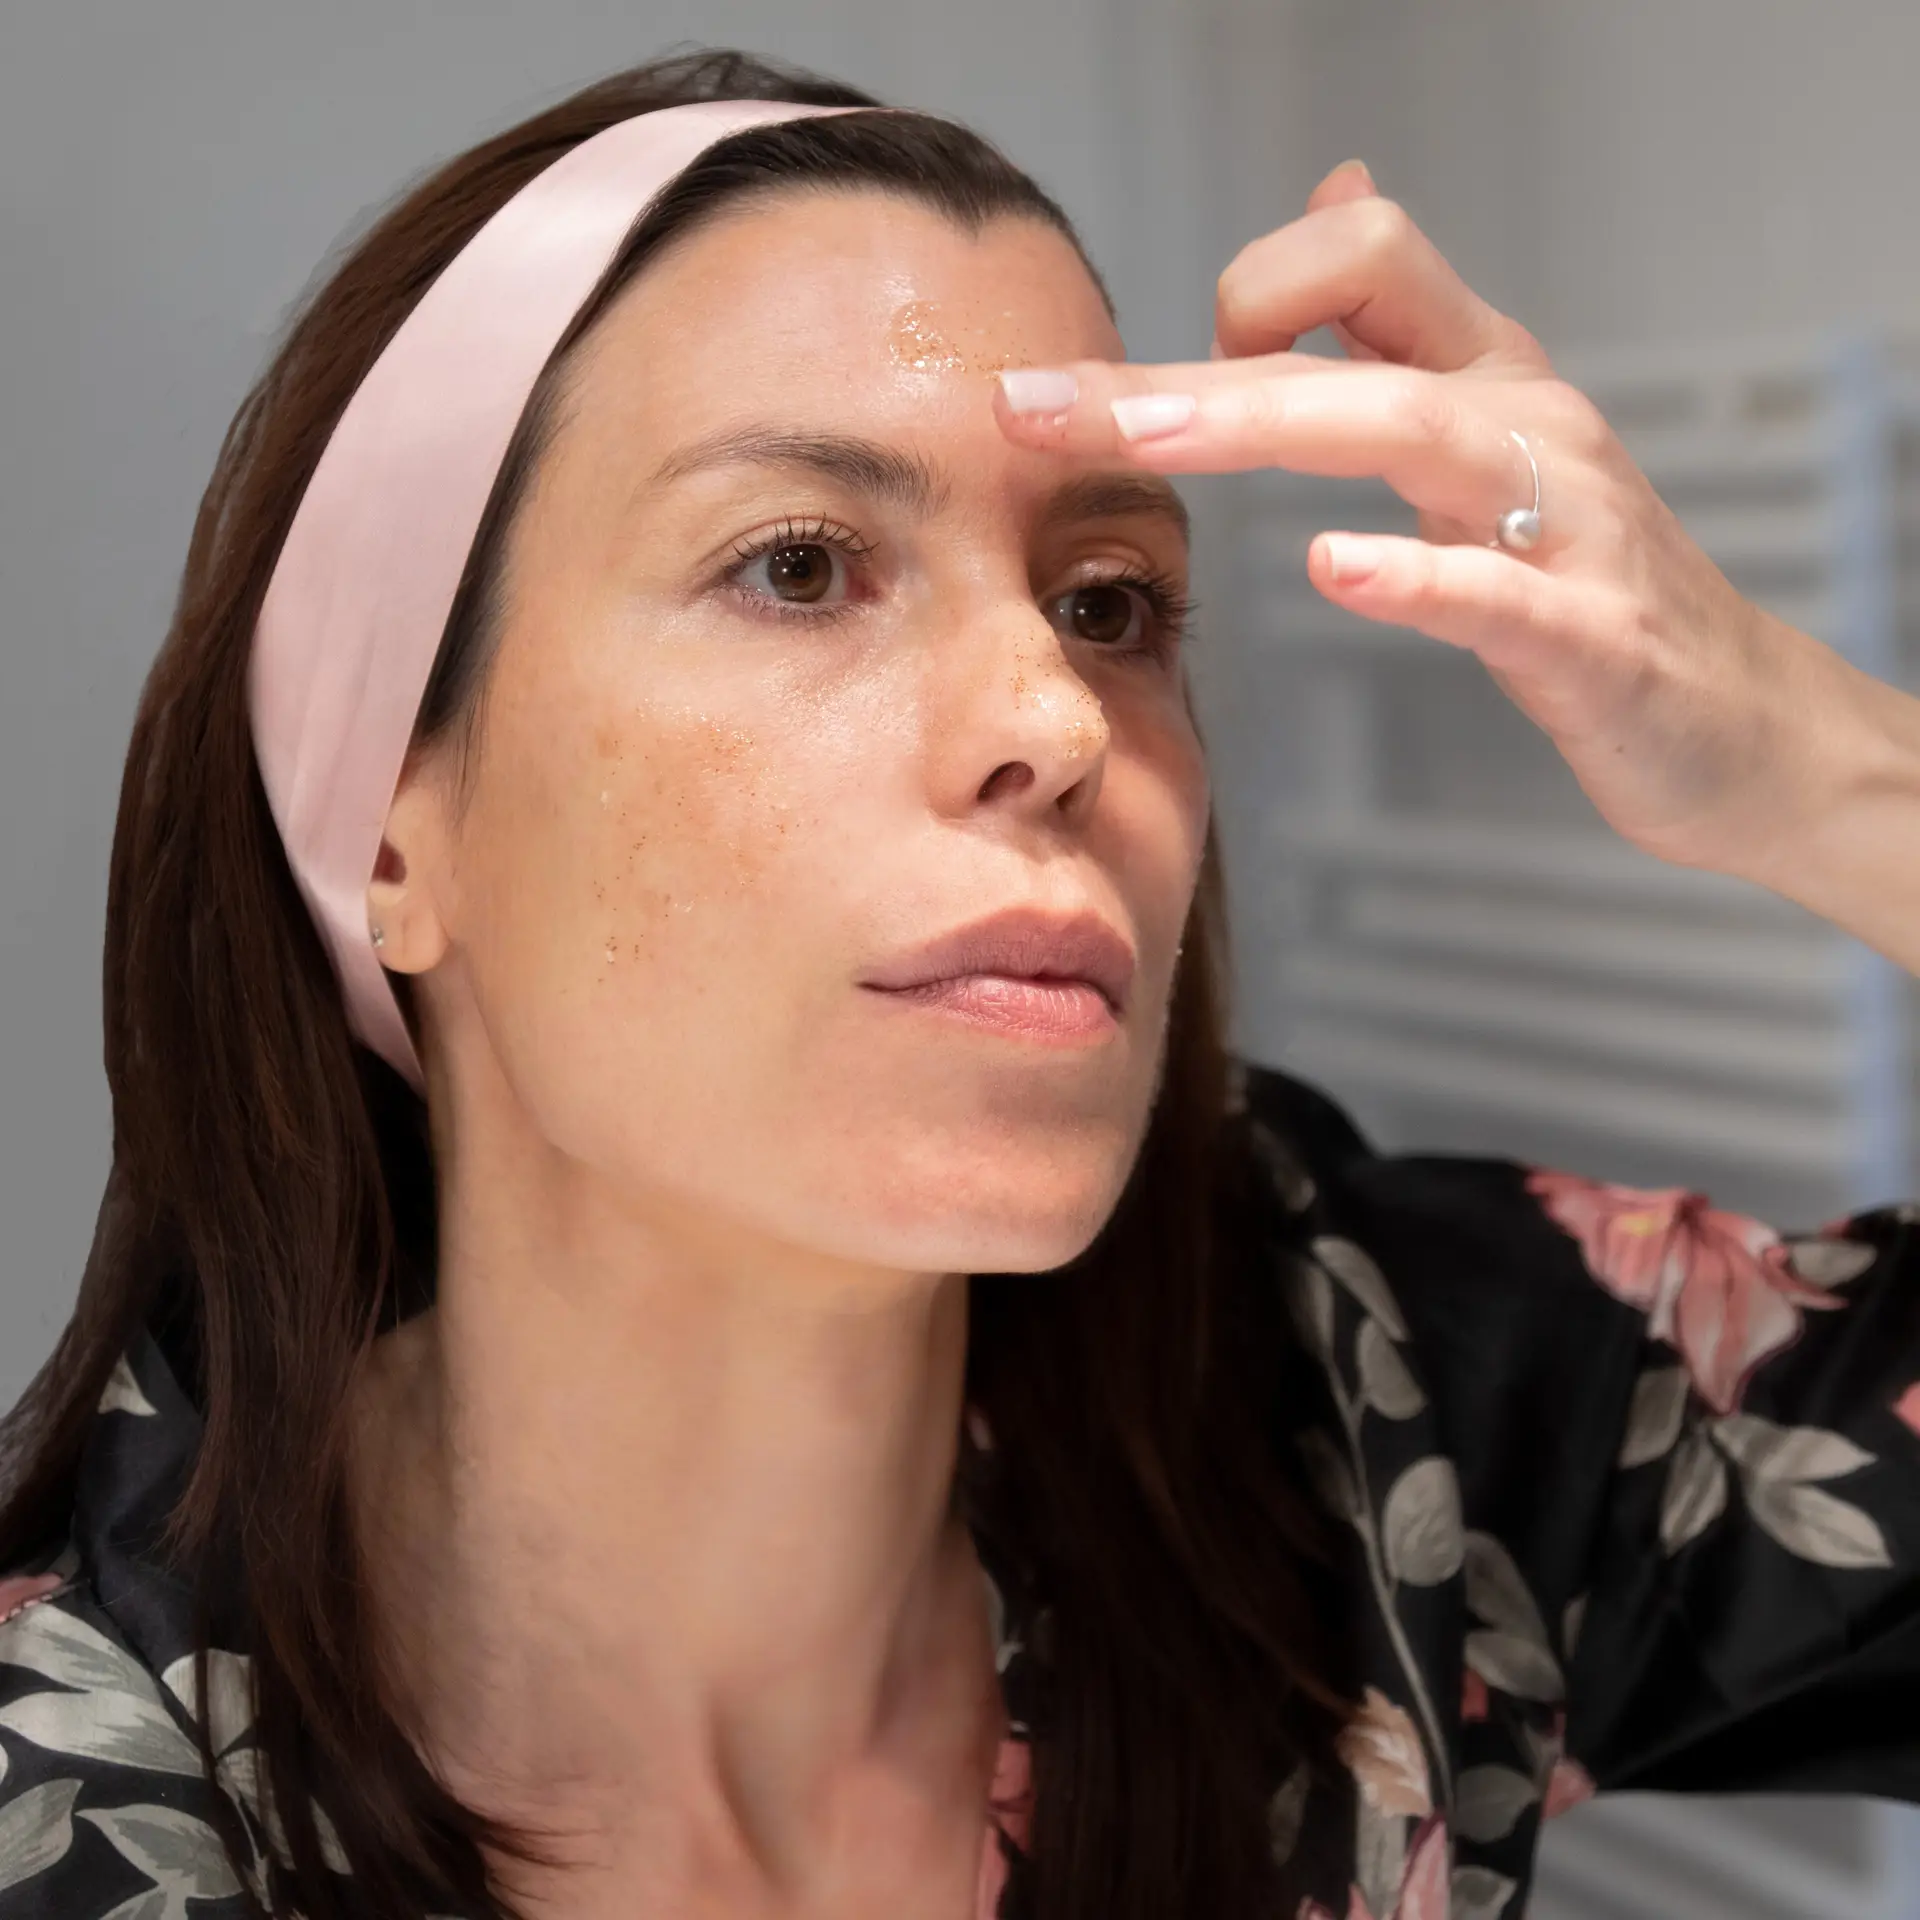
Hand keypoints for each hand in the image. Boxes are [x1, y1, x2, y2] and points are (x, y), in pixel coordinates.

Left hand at [994, 162, 1919, 960]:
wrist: (1738, 726)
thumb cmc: (1592, 590)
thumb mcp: (1497, 434)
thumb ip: (1407, 330)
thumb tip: (1338, 193)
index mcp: (1486, 374)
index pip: (1357, 255)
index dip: (1247, 291)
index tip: (1170, 381)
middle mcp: (1525, 421)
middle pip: (1342, 351)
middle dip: (1176, 376)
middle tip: (1036, 407)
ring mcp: (1566, 524)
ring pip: (1414, 433)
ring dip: (1263, 428)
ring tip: (1142, 441)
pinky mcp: (1593, 635)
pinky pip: (1498, 591)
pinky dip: (1417, 574)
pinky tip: (1333, 566)